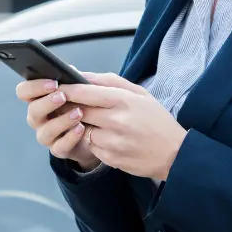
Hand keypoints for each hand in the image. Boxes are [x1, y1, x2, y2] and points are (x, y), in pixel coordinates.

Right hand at [16, 78, 100, 170]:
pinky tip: (81, 128)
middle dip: (47, 103)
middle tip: (63, 96)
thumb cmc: (80, 104)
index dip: (34, 87)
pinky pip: (60, 146)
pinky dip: (71, 137)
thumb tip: (70, 69)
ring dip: (61, 121)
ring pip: (45, 131)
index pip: (23, 91)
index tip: (53, 83)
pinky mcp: (58, 149)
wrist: (93, 131)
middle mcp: (37, 118)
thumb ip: (71, 80)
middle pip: (32, 111)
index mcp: (37, 99)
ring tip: (78, 113)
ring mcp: (46, 135)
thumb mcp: (77, 90)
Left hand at [63, 72, 187, 181]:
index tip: (57, 85)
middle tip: (66, 103)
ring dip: (84, 126)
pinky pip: (91, 146)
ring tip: (100, 123)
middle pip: (79, 110)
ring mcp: (112, 141)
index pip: (85, 92)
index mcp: (124, 100)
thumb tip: (80, 74)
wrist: (175, 154)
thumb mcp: (139, 93)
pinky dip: (94, 141)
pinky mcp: (110, 158)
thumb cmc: (156, 120)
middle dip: (70, 106)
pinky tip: (109, 139)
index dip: (67, 89)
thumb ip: (109, 81)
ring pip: (82, 129)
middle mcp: (116, 121)